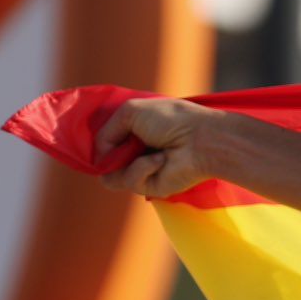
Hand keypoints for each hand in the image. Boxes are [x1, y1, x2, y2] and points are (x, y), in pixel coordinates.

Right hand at [95, 97, 224, 196]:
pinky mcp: (151, 187)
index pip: (104, 145)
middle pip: (103, 164)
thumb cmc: (172, 120)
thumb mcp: (130, 112)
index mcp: (134, 134)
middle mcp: (136, 154)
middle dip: (109, 153)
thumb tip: (98, 155)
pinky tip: (161, 160)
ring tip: (152, 151)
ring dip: (127, 161)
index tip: (100, 138)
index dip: (98, 144)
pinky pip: (128, 181)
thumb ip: (105, 132)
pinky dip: (141, 168)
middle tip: (129, 143)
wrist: (202, 140)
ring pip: (110, 177)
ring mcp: (143, 172)